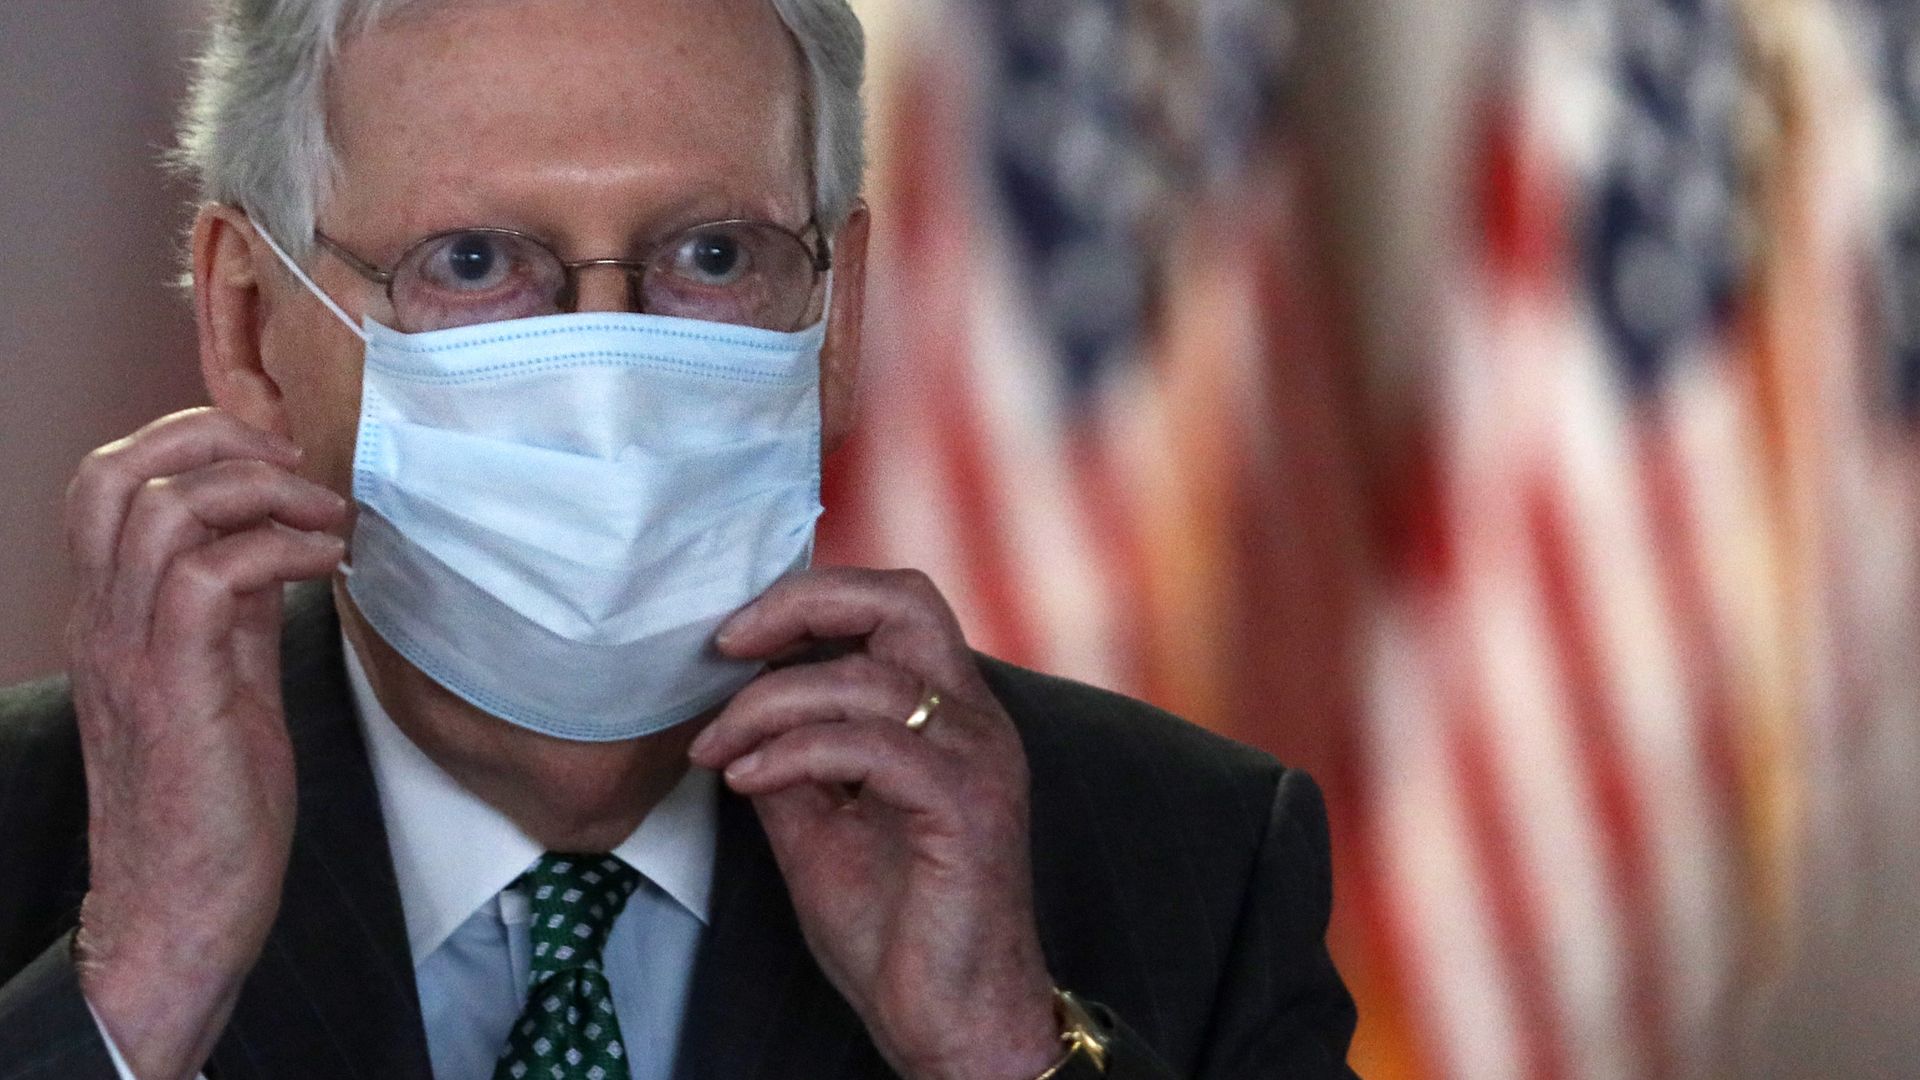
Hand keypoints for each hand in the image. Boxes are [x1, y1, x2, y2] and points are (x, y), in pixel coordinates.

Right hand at [63, 408, 347, 1079]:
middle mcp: (103, 623)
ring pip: (158, 510)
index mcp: (111, 616)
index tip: (279, 454)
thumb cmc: (210, 802)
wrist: (181, 909)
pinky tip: (328, 562)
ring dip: (261, 490)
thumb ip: (234, 609)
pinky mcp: (176, 690)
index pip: (108, 483)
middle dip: (210, 437)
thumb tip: (277, 539)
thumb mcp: (224, 677)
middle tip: (297, 461)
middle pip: (109, 473)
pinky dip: (278, 549)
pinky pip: (207, 577)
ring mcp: (130, 655)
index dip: (190, 441)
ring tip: (328, 516)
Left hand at [689, 568, 1059, 1079]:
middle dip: (801, 604)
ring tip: (715, 748)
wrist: (951, 1020)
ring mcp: (976, 758)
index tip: (730, 639)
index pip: (892, 604)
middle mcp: (974, 720)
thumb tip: (729, 707)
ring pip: (864, 677)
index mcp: (948, 715)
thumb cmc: (895, 930)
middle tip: (725, 644)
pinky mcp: (965, 805)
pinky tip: (746, 779)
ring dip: (768, 703)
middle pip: (903, 598)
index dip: (808, 600)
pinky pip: (867, 745)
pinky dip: (792, 751)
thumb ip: (789, 756)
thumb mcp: (818, 825)